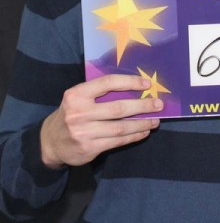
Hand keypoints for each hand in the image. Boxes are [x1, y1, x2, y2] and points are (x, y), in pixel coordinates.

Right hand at [40, 74, 162, 168]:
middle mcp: (79, 113)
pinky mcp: (89, 148)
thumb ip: (99, 93)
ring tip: (155, 120)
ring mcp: (84, 132)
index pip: (108, 83)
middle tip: (158, 104)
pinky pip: (117, 141)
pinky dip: (133, 136)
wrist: (50, 142)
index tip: (147, 84)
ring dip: (141, 123)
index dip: (130, 82)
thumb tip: (133, 87)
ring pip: (120, 127)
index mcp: (77, 94)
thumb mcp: (78, 98)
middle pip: (118, 107)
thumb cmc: (71, 113)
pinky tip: (143, 132)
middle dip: (142, 106)